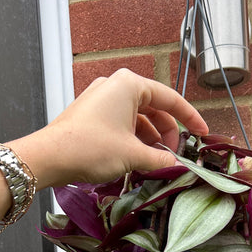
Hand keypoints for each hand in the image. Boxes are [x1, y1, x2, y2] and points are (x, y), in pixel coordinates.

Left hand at [11, 69, 208, 188]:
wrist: (48, 158)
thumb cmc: (90, 148)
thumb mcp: (133, 155)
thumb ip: (160, 160)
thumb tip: (176, 166)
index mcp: (129, 84)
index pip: (170, 99)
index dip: (190, 119)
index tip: (203, 134)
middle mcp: (115, 86)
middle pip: (154, 109)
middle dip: (167, 134)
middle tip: (174, 157)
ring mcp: (101, 100)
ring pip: (137, 119)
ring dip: (150, 141)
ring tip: (156, 164)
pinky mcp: (91, 115)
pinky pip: (122, 125)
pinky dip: (134, 141)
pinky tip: (138, 161)